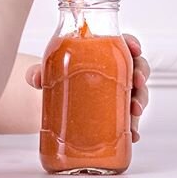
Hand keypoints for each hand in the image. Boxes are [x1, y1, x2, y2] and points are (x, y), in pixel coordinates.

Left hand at [24, 33, 149, 142]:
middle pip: (136, 68)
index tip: (134, 49)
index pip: (122, 43)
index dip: (132, 44)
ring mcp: (116, 95)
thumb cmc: (55, 80)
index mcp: (102, 55)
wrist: (49, 104)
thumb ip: (38, 73)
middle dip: (141, 74)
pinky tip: (132, 134)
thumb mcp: (46, 74)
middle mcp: (114, 73)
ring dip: (139, 101)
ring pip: (136, 94)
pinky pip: (128, 120)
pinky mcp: (114, 115)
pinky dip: (133, 128)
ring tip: (134, 111)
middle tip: (136, 82)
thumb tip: (35, 78)